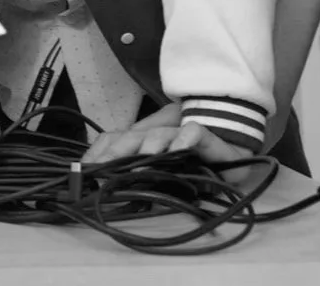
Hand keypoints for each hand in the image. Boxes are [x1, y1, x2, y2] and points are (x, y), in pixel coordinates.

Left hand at [83, 103, 251, 171]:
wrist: (235, 148)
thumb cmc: (196, 164)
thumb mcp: (163, 173)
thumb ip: (141, 176)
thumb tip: (111, 187)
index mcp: (145, 141)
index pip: (116, 140)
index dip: (100, 152)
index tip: (85, 168)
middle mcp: (159, 134)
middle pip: (132, 137)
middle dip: (115, 153)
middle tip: (102, 169)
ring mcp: (181, 133)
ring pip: (159, 134)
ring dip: (148, 147)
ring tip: (139, 165)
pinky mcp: (206, 136)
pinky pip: (193, 133)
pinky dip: (184, 140)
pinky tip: (178, 151)